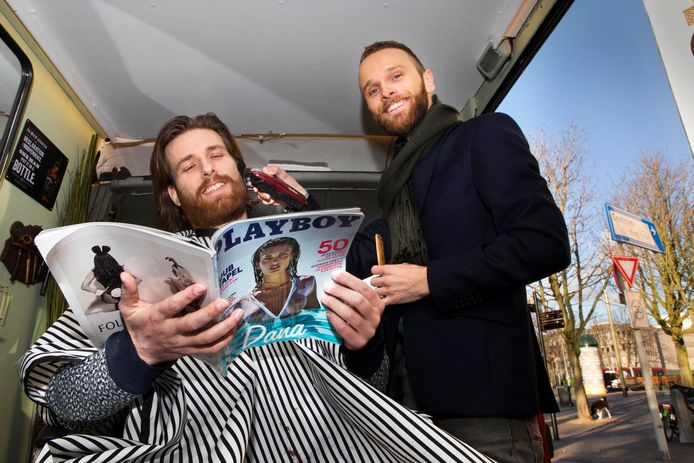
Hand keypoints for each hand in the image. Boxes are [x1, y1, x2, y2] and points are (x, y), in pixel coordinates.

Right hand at [118, 272, 243, 364]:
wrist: (141, 354)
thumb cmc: (138, 326)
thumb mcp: (128, 309)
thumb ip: (128, 292)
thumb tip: (126, 274)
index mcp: (157, 318)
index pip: (172, 307)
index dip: (186, 298)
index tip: (200, 287)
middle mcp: (172, 331)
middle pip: (193, 325)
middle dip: (210, 314)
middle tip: (225, 302)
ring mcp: (184, 343)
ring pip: (206, 338)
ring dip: (224, 327)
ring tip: (238, 314)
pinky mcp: (192, 351)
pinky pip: (211, 349)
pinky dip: (225, 340)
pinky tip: (235, 328)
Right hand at [253, 164, 307, 204]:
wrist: (297, 196)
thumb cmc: (292, 184)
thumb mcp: (284, 175)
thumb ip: (276, 170)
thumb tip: (266, 168)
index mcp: (270, 177)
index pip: (259, 177)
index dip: (256, 180)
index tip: (257, 183)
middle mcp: (268, 184)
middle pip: (258, 187)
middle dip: (259, 191)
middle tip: (265, 193)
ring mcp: (269, 192)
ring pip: (260, 194)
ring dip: (263, 197)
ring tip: (270, 197)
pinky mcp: (271, 199)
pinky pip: (265, 201)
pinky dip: (267, 202)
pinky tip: (272, 200)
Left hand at [321, 270, 384, 350]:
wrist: (363, 341)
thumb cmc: (359, 317)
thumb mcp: (361, 304)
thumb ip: (352, 292)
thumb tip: (335, 278)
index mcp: (377, 304)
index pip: (364, 288)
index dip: (348, 280)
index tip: (335, 275)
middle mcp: (375, 317)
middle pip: (358, 300)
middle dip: (340, 291)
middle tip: (327, 287)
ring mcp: (368, 330)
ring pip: (350, 314)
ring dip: (334, 304)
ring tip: (324, 297)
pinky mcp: (359, 341)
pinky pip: (344, 328)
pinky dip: (334, 319)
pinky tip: (328, 312)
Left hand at [370, 264, 429, 304]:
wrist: (425, 281)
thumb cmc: (417, 273)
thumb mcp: (403, 265)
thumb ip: (393, 268)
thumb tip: (389, 270)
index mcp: (389, 270)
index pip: (373, 270)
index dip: (375, 272)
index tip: (377, 274)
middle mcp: (387, 280)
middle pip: (372, 282)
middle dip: (376, 282)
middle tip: (380, 283)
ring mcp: (389, 290)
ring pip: (375, 292)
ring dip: (378, 292)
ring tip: (383, 292)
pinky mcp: (394, 299)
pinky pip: (382, 302)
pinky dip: (382, 301)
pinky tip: (386, 299)